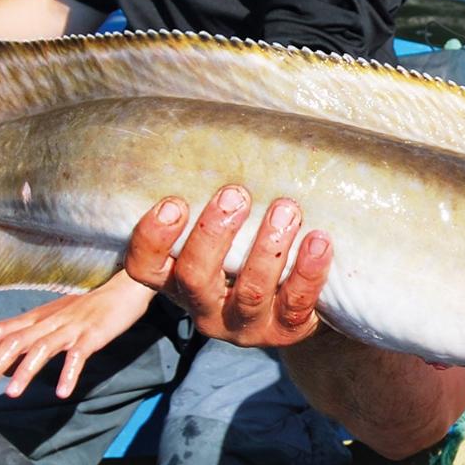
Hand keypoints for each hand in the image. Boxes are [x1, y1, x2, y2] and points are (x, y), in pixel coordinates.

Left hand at [0, 273, 155, 398]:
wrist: (125, 287)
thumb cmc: (92, 306)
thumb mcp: (58, 320)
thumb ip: (34, 338)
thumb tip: (9, 361)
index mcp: (40, 317)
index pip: (3, 329)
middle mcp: (50, 321)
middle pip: (16, 341)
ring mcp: (71, 327)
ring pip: (42, 348)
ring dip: (25, 371)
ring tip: (12, 394)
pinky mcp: (92, 335)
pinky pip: (78, 356)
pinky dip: (69, 374)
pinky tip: (62, 392)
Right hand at [124, 186, 331, 347]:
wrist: (299, 298)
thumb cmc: (250, 249)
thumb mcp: (224, 231)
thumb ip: (212, 201)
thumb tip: (218, 133)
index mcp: (178, 281)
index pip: (146, 267)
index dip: (152, 238)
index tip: (173, 202)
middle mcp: (206, 308)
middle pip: (194, 277)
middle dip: (213, 233)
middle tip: (235, 194)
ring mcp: (246, 325)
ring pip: (250, 292)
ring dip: (267, 248)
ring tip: (286, 208)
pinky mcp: (286, 331)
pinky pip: (297, 304)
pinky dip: (308, 271)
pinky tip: (318, 240)